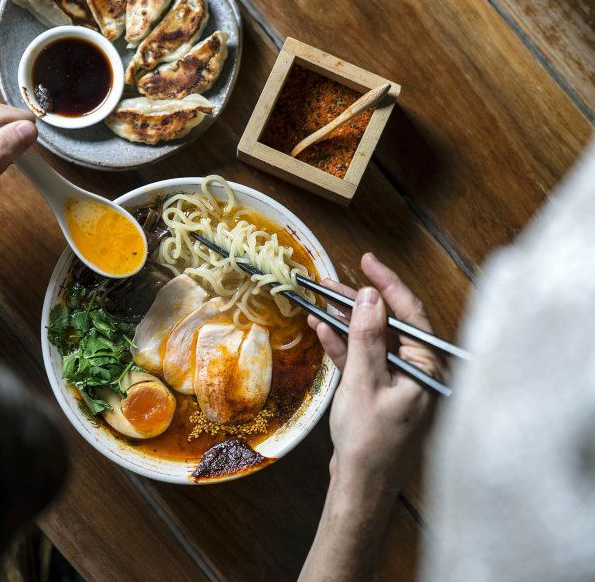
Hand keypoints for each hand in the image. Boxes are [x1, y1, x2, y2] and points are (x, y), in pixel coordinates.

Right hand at [308, 253, 439, 493]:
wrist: (363, 487)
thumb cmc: (371, 441)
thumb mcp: (365, 382)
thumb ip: (367, 337)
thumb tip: (369, 297)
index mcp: (428, 368)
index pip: (411, 314)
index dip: (387, 284)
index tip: (367, 262)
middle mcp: (419, 371)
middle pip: (389, 325)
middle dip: (359, 303)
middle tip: (331, 282)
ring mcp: (399, 382)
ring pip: (372, 341)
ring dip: (346, 323)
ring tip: (320, 301)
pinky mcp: (380, 393)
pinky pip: (363, 361)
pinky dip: (343, 347)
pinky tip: (323, 330)